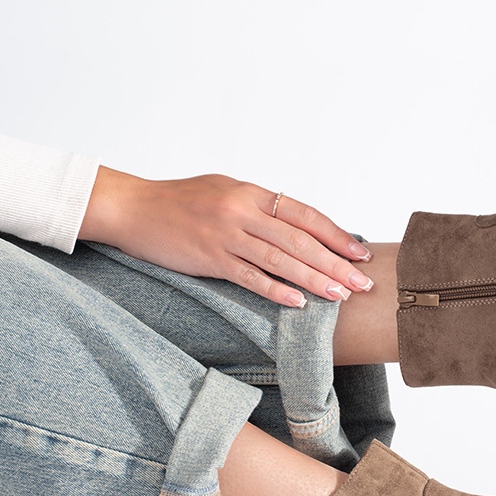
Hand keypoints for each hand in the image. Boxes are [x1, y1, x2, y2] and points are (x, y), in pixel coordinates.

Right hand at [79, 167, 372, 306]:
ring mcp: (226, 235)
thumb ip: (259, 208)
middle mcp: (243, 211)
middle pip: (300, 240)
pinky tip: (298, 303)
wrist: (132, 208)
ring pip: (281, 260)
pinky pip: (250, 277)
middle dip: (336, 263)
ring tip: (340, 296)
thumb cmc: (180, 202)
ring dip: (314, 280)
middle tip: (363, 283)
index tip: (360, 253)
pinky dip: (276, 291)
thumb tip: (296, 227)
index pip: (305, 215)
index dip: (336, 235)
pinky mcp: (209, 258)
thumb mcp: (224, 192)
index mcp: (251, 192)